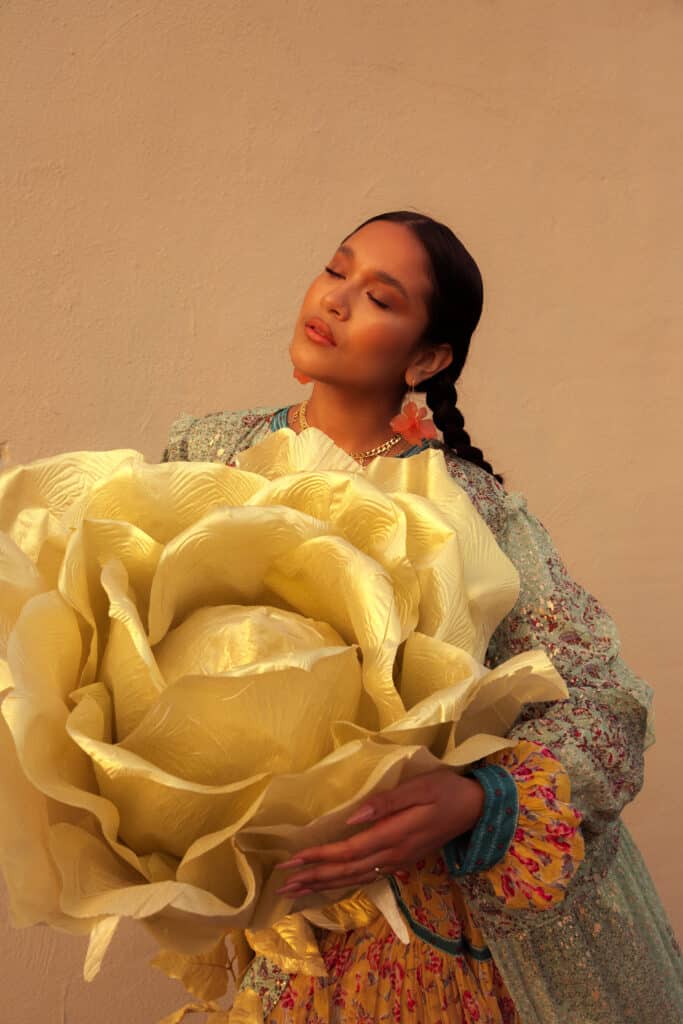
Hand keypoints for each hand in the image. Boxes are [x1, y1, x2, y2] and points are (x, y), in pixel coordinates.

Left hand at [275, 768, 484, 895]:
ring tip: (296, 891)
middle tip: (281, 885)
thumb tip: (352, 816)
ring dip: (324, 885)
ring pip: (354, 878)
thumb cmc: (446, 790)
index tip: (291, 860)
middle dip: (313, 878)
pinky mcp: (401, 861)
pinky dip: (343, 883)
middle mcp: (393, 855)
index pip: (348, 851)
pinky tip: (329, 885)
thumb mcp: (420, 787)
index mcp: (394, 835)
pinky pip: (366, 876)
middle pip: (346, 871)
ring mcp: (398, 862)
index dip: (319, 857)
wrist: (476, 809)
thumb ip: (387, 802)